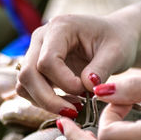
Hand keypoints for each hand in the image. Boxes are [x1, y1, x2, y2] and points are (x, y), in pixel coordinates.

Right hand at [16, 14, 138, 117]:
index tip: (86, 91)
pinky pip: (28, 89)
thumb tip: (87, 86)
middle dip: (48, 99)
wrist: (114, 37)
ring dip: (44, 102)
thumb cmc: (117, 40)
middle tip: (74, 111)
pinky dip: (44, 101)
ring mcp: (35, 52)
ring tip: (74, 107)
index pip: (47, 61)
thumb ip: (102, 68)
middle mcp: (41, 38)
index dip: (64, 82)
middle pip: (28, 74)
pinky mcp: (36, 67)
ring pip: (24, 84)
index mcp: (60, 28)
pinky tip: (68, 103)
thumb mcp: (116, 52)